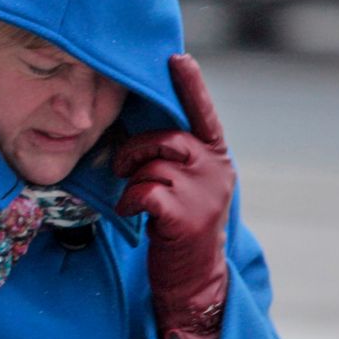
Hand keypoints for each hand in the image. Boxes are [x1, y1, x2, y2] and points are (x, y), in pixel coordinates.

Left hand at [113, 54, 235, 338]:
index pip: (203, 114)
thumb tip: (142, 131)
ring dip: (133, 180)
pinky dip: (130, 200)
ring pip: (152, 165)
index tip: (177, 57)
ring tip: (135, 199)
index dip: (189, 85)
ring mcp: (206, 193)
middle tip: (121, 166)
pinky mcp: (188, 217)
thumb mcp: (185, 186)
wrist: (193, 281)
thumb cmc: (177, 228)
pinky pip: (144, 191)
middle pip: (166, 138)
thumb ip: (174, 158)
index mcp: (216, 158)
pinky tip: (134, 213)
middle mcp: (218, 170)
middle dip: (135, 150)